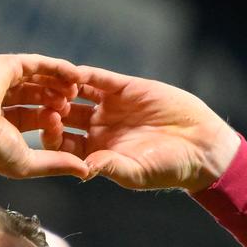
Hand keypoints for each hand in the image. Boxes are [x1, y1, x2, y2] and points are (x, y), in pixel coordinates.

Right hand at [0, 54, 93, 180]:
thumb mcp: (28, 162)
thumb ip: (56, 164)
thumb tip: (86, 172)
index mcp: (0, 122)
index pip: (32, 117)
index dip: (51, 121)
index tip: (64, 126)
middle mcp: (0, 99)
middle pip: (36, 96)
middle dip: (57, 101)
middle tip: (73, 106)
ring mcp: (1, 80)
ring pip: (37, 78)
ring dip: (59, 82)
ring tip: (77, 89)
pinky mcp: (6, 65)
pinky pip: (37, 63)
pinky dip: (57, 67)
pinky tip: (75, 73)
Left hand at [50, 67, 241, 191]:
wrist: (200, 145)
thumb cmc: (168, 167)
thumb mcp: (137, 172)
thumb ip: (110, 167)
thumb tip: (83, 168)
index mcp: (95, 152)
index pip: (61, 143)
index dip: (52, 135)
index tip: (48, 128)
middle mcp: (97, 128)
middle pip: (63, 116)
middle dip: (53, 109)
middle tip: (46, 105)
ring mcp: (109, 106)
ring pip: (76, 94)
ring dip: (66, 90)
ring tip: (58, 87)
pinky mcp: (124, 88)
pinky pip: (99, 78)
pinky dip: (86, 75)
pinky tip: (76, 73)